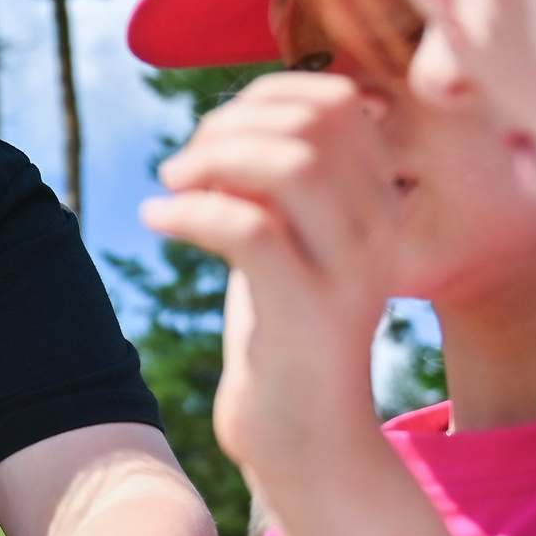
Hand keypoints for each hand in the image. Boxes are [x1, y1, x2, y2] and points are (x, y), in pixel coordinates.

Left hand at [141, 71, 398, 472]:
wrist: (307, 439)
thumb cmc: (283, 331)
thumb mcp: (287, 240)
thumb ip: (274, 182)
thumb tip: (229, 122)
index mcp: (379, 202)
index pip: (340, 101)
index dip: (266, 96)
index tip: (216, 129)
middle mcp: (378, 230)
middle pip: (314, 124)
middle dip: (231, 124)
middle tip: (184, 162)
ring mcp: (348, 273)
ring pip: (292, 167)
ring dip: (214, 159)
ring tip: (171, 183)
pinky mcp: (306, 315)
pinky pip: (248, 231)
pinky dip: (190, 213)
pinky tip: (157, 221)